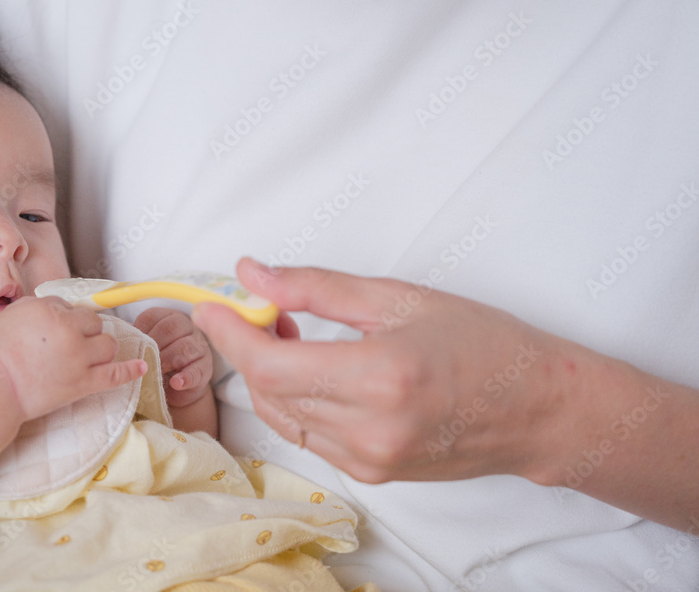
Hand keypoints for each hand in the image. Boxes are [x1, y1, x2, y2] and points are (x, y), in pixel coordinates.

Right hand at [0, 297, 145, 419]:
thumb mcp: (13, 314)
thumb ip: (40, 306)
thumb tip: (59, 306)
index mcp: (51, 309)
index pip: (74, 307)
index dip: (68, 318)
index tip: (60, 329)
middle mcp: (70, 330)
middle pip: (95, 323)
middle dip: (86, 331)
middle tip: (70, 344)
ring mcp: (79, 358)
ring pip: (108, 345)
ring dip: (101, 348)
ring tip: (88, 356)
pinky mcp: (83, 383)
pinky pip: (116, 374)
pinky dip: (131, 370)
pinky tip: (142, 367)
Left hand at [134, 308, 212, 407]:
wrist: (177, 387)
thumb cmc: (158, 362)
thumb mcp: (146, 348)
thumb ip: (136, 340)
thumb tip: (120, 334)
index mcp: (168, 317)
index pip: (153, 316)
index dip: (140, 331)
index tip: (132, 346)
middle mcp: (186, 327)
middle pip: (171, 328)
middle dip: (154, 345)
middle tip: (144, 361)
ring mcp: (199, 346)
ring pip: (185, 347)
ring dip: (168, 360)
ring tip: (157, 372)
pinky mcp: (205, 367)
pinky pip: (198, 369)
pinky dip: (186, 377)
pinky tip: (176, 383)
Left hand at [192, 258, 605, 484]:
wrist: (537, 409)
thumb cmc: (484, 345)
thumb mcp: (398, 298)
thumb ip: (316, 287)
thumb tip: (253, 274)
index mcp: (379, 378)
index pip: (270, 363)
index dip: (229, 333)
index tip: (209, 306)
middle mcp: (369, 430)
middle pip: (267, 390)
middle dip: (246, 347)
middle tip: (258, 307)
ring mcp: (368, 460)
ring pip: (280, 416)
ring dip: (268, 373)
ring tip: (289, 331)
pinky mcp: (371, 473)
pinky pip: (306, 434)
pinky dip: (292, 399)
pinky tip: (312, 368)